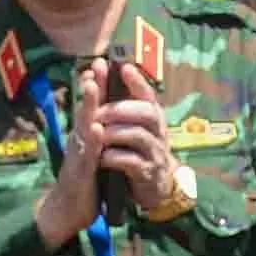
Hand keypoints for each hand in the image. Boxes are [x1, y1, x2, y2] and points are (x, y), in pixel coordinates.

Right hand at [33, 64, 113, 249]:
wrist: (67, 212)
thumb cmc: (83, 182)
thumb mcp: (92, 155)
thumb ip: (96, 137)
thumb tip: (102, 117)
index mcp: (85, 138)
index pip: (92, 108)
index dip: (97, 86)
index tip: (102, 63)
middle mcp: (79, 142)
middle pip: (86, 110)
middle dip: (92, 87)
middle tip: (97, 63)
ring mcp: (78, 156)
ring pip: (84, 127)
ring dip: (88, 106)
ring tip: (93, 85)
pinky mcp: (80, 174)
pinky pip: (87, 156)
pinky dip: (92, 142)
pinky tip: (96, 130)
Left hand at [84, 58, 191, 219]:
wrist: (153, 188)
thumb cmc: (137, 152)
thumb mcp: (131, 128)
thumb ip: (117, 107)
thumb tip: (96, 77)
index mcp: (152, 118)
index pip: (148, 95)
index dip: (137, 81)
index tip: (124, 68)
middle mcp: (158, 133)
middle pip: (148, 113)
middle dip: (121, 109)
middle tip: (97, 112)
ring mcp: (154, 153)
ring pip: (138, 135)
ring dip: (115, 133)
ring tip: (97, 134)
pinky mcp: (147, 173)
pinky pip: (132, 162)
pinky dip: (114, 157)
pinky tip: (102, 157)